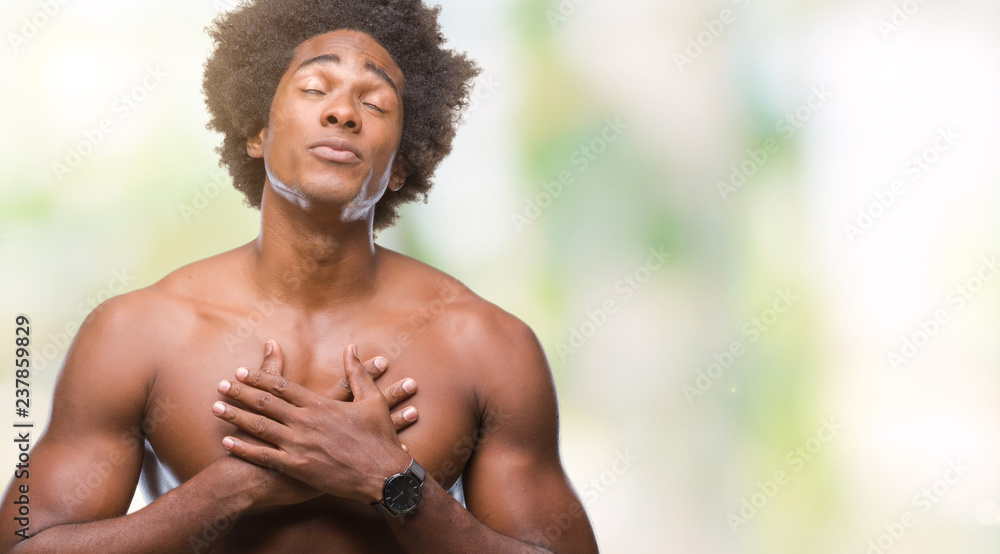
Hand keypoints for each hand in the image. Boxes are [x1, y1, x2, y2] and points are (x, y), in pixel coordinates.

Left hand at [212, 342, 413, 503]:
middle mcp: (305, 422)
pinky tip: (227, 442)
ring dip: (235, 416)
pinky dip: (244, 448)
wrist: (384, 475)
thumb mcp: (372, 400)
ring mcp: (299, 446)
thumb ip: (357, 373)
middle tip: (221, 384)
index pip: (282, 386)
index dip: (259, 377)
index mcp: (320, 405)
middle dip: (240, 392)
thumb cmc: (379, 438)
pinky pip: (264, 456)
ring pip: (260, 427)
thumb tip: (351, 346)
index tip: (242, 371)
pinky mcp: (297, 468)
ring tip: (216, 407)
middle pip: (265, 403)